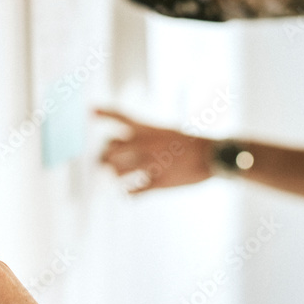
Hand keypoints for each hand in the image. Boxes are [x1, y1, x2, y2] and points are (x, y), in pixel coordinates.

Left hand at [95, 110, 212, 192]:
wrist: (212, 155)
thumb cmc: (188, 143)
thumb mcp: (165, 131)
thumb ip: (143, 137)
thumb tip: (118, 146)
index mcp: (148, 128)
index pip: (121, 116)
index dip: (104, 112)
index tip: (90, 109)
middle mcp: (146, 143)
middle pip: (110, 148)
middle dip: (103, 156)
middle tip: (102, 161)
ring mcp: (151, 162)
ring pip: (118, 171)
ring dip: (113, 175)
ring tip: (115, 177)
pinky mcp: (159, 181)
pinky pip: (134, 191)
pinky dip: (127, 194)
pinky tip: (128, 194)